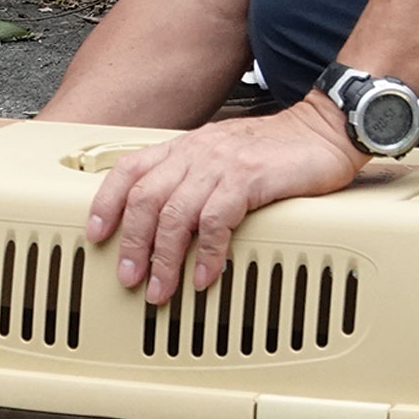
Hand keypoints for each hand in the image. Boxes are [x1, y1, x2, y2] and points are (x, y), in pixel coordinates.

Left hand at [86, 97, 367, 303]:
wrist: (323, 129)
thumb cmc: (274, 149)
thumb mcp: (221, 157)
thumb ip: (193, 180)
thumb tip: (166, 220)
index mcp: (182, 149)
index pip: (128, 171)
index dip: (106, 202)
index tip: (95, 235)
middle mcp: (194, 154)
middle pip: (145, 199)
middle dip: (131, 243)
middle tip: (128, 278)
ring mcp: (220, 165)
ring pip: (175, 214)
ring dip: (164, 258)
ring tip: (161, 289)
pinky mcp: (249, 178)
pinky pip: (217, 220)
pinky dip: (207, 253)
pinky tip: (204, 276)